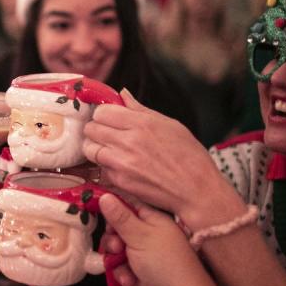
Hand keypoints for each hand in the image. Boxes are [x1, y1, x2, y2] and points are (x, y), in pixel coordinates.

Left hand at [82, 89, 242, 227]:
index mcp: (142, 124)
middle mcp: (128, 142)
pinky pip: (100, 168)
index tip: (109, 118)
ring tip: (109, 149)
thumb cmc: (189, 156)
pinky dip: (105, 165)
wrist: (197, 190)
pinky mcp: (119, 181)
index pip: (102, 111)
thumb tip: (122, 94)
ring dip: (96, 147)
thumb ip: (140, 110)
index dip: (103, 114)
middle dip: (96, 129)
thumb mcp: (170, 125)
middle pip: (91, 128)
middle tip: (106, 134)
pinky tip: (119, 165)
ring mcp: (121, 163)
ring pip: (89, 148)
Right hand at [99, 194, 207, 285]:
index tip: (100, 216)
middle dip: (113, 242)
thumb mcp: (139, 235)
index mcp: (153, 220)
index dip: (112, 211)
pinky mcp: (143, 272)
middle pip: (119, 231)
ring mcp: (147, 254)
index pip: (128, 206)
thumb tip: (105, 195)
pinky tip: (133, 281)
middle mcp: (150, 235)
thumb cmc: (162, 260)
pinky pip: (124, 268)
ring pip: (119, 252)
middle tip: (116, 248)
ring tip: (126, 270)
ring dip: (118, 262)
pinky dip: (126, 276)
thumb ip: (120, 217)